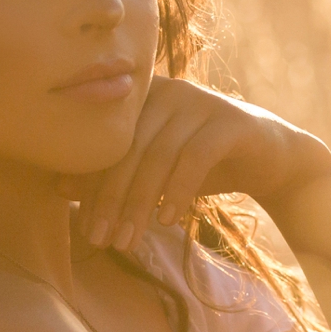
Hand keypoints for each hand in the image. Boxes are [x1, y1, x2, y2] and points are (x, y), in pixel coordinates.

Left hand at [59, 76, 330, 251]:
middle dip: (110, 198)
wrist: (273, 159)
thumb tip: (58, 187)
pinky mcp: (230, 121)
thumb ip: (111, 173)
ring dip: (139, 203)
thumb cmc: (203, 166)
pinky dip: (177, 191)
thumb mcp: (153, 173)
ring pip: (157, 155)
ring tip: (128, 241)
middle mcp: (168, 90)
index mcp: (142, 97)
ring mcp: (200, 102)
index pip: (105, 141)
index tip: (83, 228)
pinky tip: (169, 221)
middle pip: (127, 148)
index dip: (90, 185)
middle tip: (100, 239)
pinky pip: (194, 157)